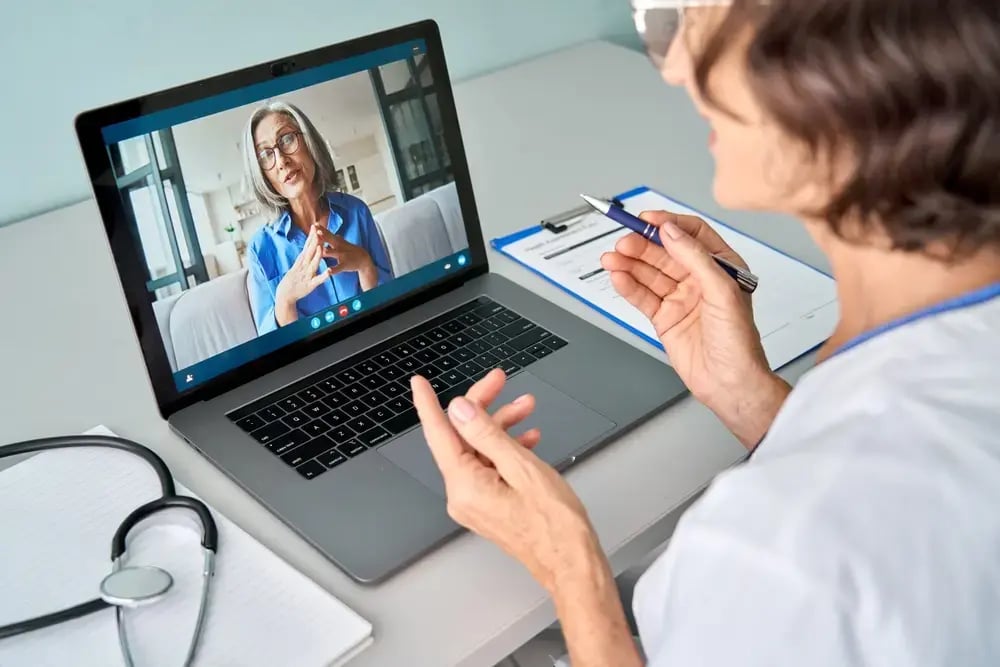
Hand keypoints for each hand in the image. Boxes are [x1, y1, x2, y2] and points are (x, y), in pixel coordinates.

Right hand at [274, 225, 334, 324]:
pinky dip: (323, 276)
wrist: (284, 295)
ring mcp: (306, 275)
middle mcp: (303, 266)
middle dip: (314, 241)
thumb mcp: (297, 265)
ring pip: (313, 264)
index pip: (306, 246)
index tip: (315, 225)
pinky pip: (317, 280)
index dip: (311, 236)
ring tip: (321, 247)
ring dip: (317, 256)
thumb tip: (308, 246)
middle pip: (309, 252)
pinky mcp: (310, 285)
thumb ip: (303, 256)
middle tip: (318, 230)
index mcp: (301, 261)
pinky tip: (328, 272)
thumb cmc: (292, 279)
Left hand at [315, 226, 377, 289]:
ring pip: (333, 253)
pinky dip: (334, 269)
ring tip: (322, 251)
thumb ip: (328, 235)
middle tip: (316, 232)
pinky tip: (329, 271)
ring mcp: (342, 255)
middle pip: (330, 240)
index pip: (327, 233)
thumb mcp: (339, 241)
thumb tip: (319, 227)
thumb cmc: (347, 249)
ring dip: (327, 252)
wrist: (363, 258)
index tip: (313, 224)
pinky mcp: (345, 264)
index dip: (320, 228)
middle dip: (323, 236)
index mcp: (335, 240)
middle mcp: (338, 246)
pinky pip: (339, 267)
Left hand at [412, 369, 601, 592]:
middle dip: (483, 407)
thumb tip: (460, 410)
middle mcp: (463, 496)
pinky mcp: (488, 506)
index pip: (438, 434)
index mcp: (465, 485)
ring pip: (478, 450)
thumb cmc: (555, 525)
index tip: (420, 383)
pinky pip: (488, 467)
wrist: (572, 562)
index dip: (428, 404)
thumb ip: (487, 434)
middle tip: (500, 381)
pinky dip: (506, 448)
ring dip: (501, 426)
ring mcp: (475, 503)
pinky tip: (527, 439)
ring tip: (527, 408)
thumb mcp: (522, 467)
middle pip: (461, 438)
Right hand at [600, 212, 789, 446]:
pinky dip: (628, 286)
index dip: (668, 223)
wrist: (729, 383)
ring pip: (649, 273)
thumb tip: (672, 231)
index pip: (691, 234)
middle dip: (642, 245)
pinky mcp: (664, 317)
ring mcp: (679, 298)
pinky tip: (618, 277)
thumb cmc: (738, 342)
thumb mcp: (721, 291)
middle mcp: (699, 279)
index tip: (647, 219)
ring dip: (629, 264)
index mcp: (721, 266)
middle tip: (623, 242)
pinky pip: (642, 296)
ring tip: (612, 258)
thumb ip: (695, 257)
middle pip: (664, 252)